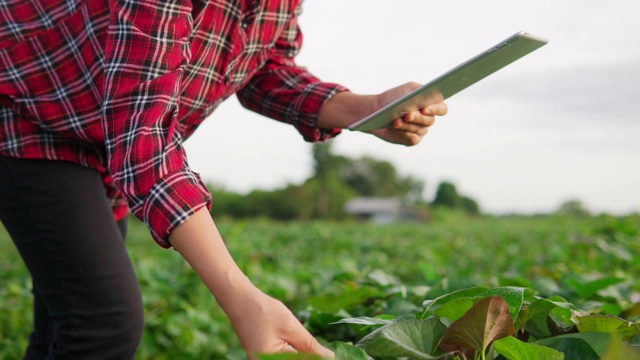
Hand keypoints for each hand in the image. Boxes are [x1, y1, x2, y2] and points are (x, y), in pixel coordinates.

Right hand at [168, 209, 332, 358]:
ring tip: (320, 349)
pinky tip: (302, 343)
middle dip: (310, 355)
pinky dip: (294, 350)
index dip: (317, 357)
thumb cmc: (263, 311)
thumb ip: (310, 345)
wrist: (239, 299)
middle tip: (330, 351)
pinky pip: (283, 355)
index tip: (334, 355)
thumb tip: (330, 357)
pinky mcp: (263, 354)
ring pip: (290, 357)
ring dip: (304, 353)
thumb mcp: (291, 327)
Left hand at [368, 82, 447, 145]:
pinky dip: (404, 132)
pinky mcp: (412, 140)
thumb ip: (419, 91)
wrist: (376, 110)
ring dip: (407, 125)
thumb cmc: (393, 98)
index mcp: (431, 105)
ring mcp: (421, 130)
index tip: (424, 108)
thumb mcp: (407, 90)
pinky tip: (395, 127)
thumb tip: (426, 101)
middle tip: (407, 115)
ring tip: (396, 121)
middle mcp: (427, 119)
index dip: (435, 109)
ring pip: (420, 130)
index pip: (442, 109)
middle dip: (418, 118)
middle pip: (430, 121)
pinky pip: (412, 138)